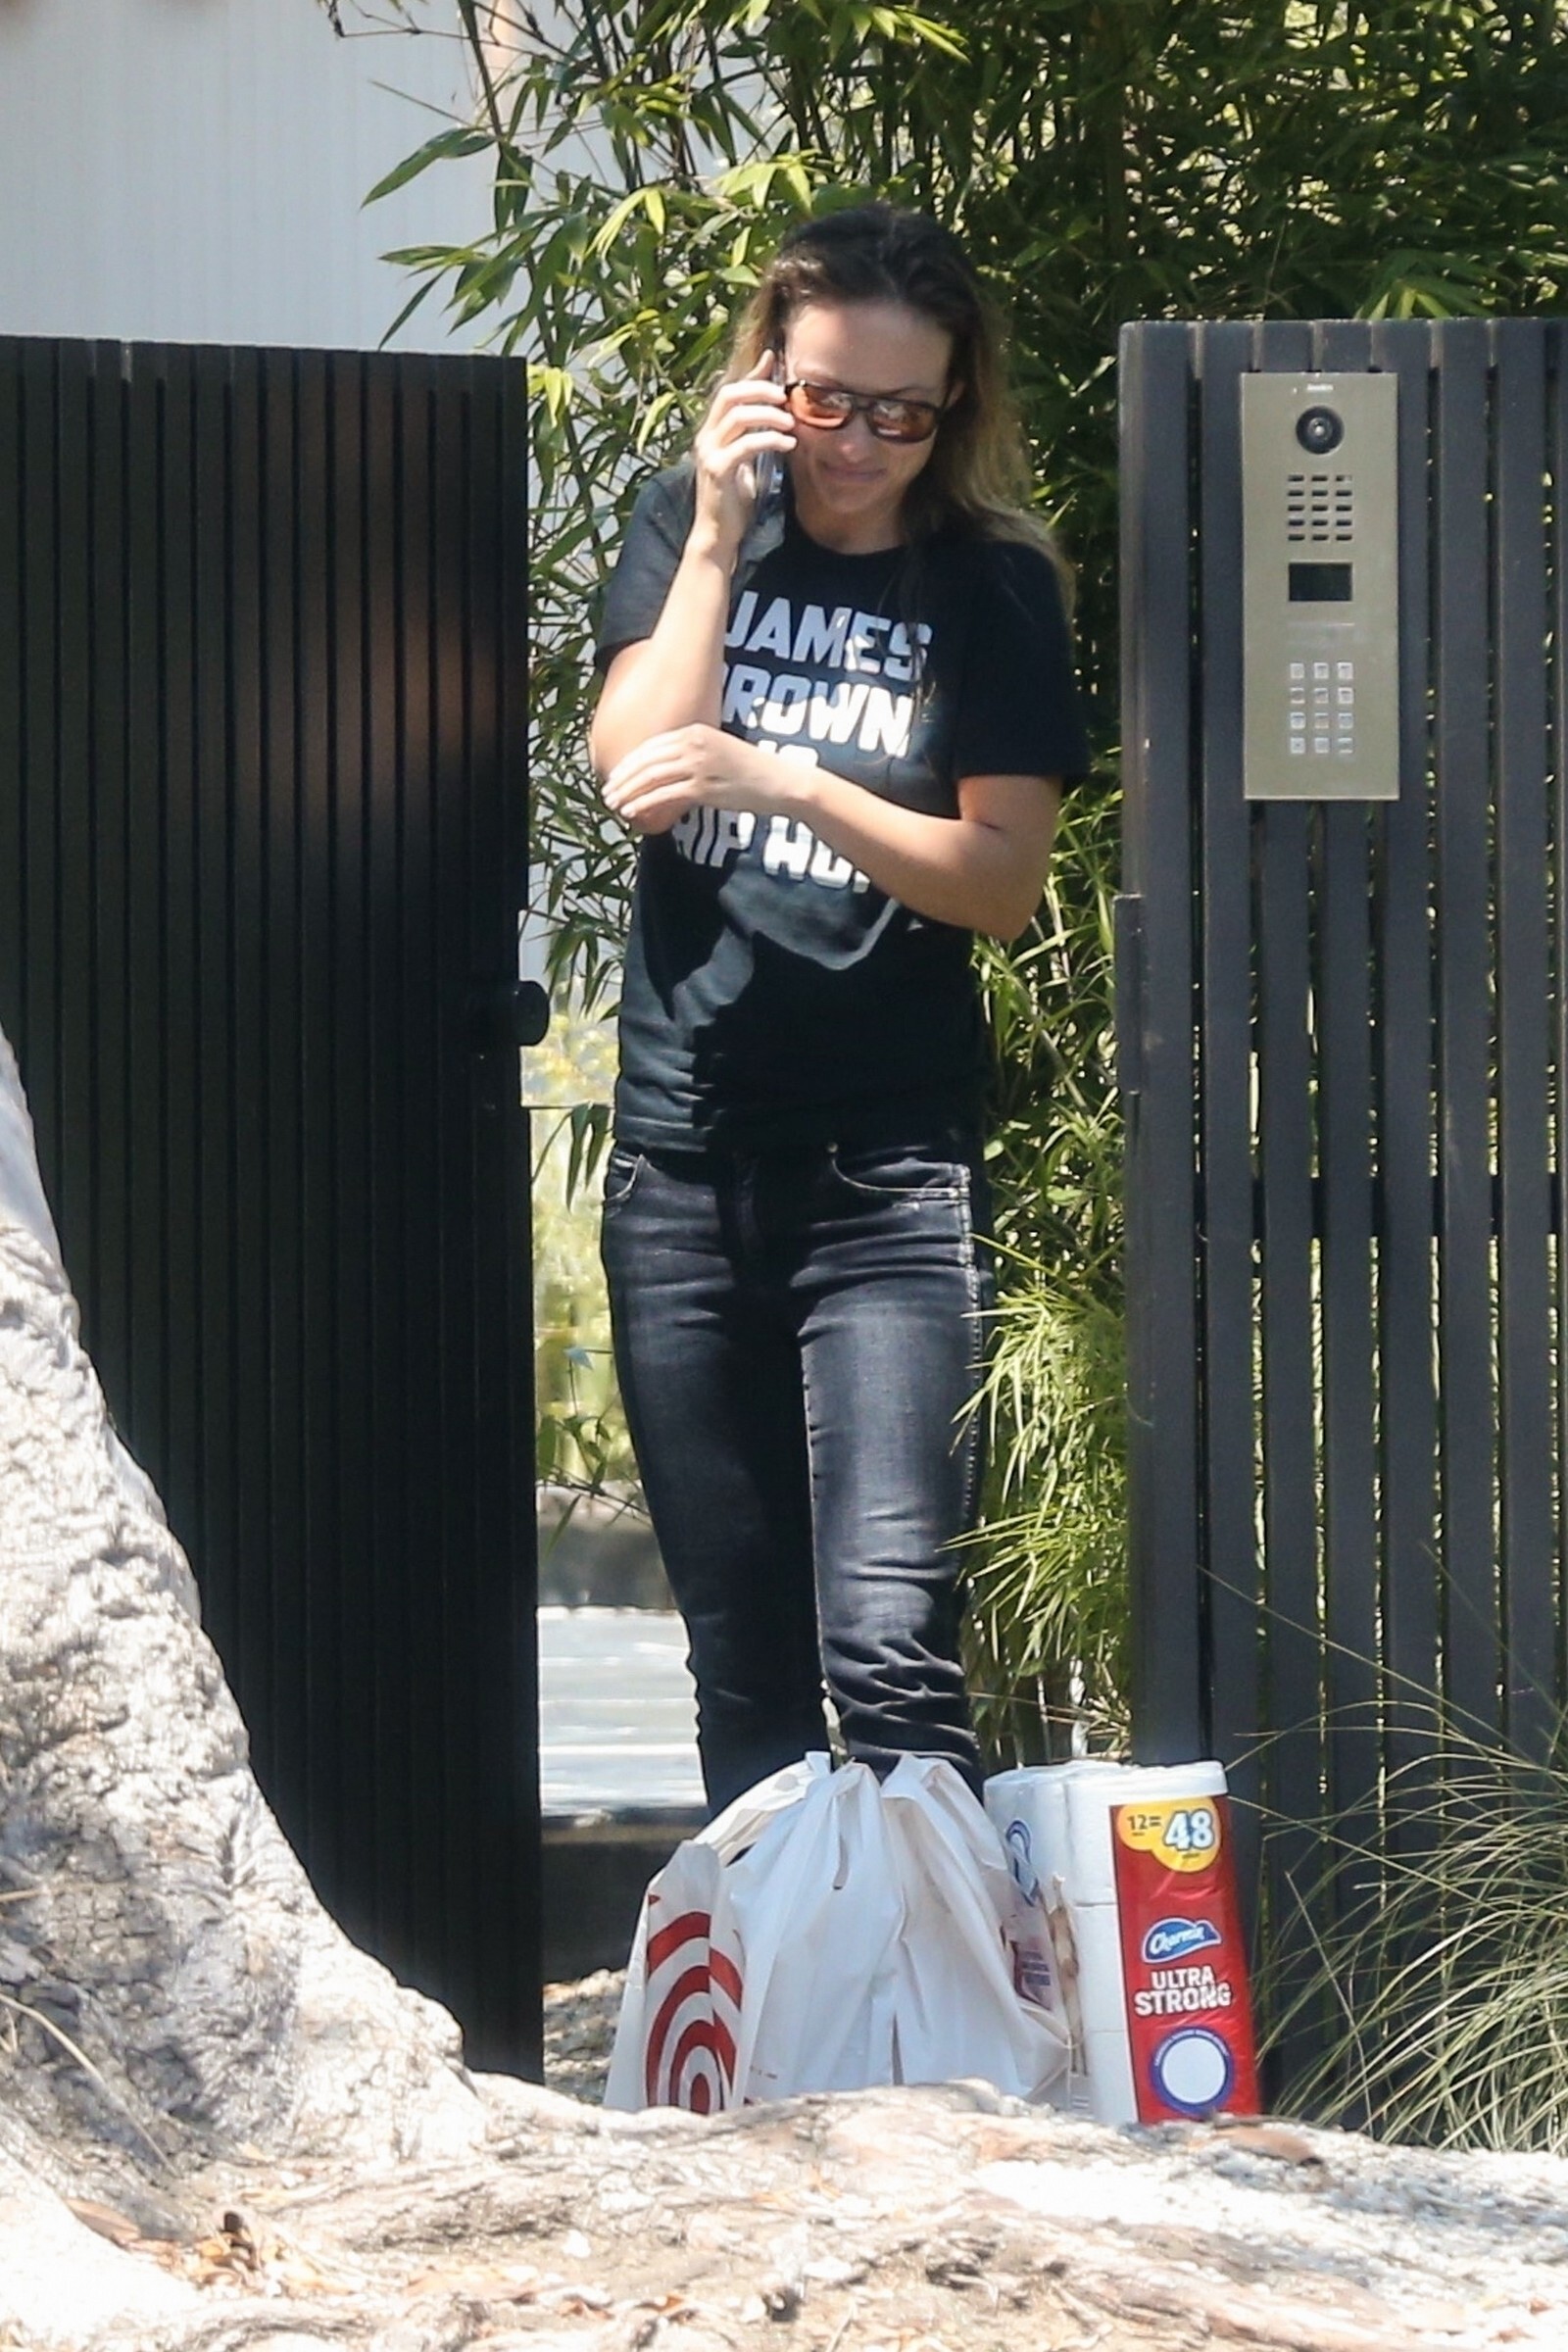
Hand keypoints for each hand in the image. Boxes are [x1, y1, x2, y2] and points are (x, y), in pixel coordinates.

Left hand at [603, 726, 805, 833]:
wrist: (780, 781)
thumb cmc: (751, 770)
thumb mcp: (718, 751)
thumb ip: (691, 756)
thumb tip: (666, 773)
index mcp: (695, 730)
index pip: (651, 745)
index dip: (629, 763)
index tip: (615, 776)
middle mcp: (694, 743)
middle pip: (646, 760)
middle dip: (622, 778)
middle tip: (606, 793)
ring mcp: (699, 765)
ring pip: (651, 778)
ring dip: (628, 793)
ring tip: (614, 805)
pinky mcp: (704, 787)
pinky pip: (664, 796)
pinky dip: (644, 805)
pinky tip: (633, 813)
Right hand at [691, 354, 794, 552]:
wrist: (718, 535)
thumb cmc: (734, 499)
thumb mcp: (745, 459)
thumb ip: (754, 433)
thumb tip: (773, 410)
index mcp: (711, 431)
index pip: (728, 390)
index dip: (751, 374)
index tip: (775, 360)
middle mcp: (705, 437)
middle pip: (729, 395)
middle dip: (760, 389)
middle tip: (785, 397)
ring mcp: (709, 453)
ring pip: (738, 416)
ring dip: (768, 415)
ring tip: (791, 423)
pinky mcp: (717, 470)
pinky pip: (745, 445)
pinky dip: (769, 439)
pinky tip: (788, 443)